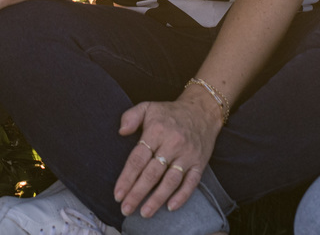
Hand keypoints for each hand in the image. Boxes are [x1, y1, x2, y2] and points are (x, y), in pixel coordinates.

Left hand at [114, 93, 222, 218]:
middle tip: (126, 209)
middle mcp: (172, 144)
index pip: (138, 158)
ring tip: (144, 212)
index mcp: (156, 131)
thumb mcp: (147, 107)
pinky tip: (170, 207)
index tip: (118, 194)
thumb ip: (131, 117)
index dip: (127, 178)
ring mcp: (187, 155)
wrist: (202, 111)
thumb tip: (121, 131)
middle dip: (137, 193)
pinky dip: (182, 196)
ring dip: (157, 199)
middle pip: (152, 173)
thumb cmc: (169, 113)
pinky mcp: (199, 163)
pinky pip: (191, 182)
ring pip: (171, 181)